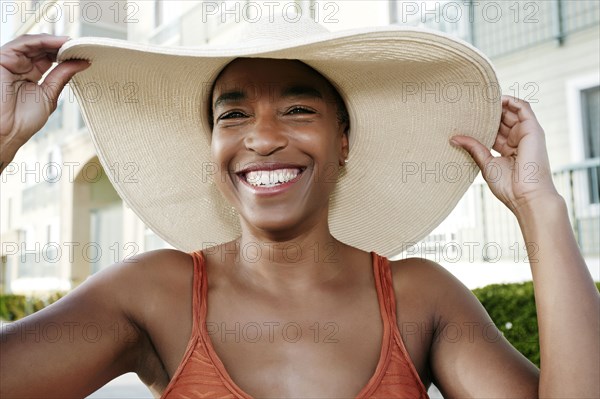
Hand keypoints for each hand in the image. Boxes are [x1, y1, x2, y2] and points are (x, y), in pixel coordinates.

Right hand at [0, 33, 88, 169]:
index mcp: (31, 74)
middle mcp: (20, 66)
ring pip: (33, 43)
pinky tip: (58, 42)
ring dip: (53, 41)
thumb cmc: (24, 121)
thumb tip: (81, 63)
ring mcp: (11, 61)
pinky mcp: (3, 58)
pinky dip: (41, 40)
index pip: (49, 57)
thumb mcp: (49, 94)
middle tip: (79, 45)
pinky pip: (23, 43)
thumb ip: (62, 76)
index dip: (64, 54)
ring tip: (71, 43)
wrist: (8, 132)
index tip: (82, 53)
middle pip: (42, 48)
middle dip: (61, 46)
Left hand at [450, 96, 559, 214]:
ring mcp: (527, 133)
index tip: (465, 117)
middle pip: (503, 119)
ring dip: (497, 104)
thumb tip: (454, 139)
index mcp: (509, 149)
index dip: (482, 123)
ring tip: (480, 99)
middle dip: (488, 112)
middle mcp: (519, 140)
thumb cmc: (508, 186)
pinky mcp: (533, 129)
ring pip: (512, 111)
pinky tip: (495, 99)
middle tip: (469, 106)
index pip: (495, 130)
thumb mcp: (486, 163)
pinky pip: (523, 107)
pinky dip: (510, 100)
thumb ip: (473, 148)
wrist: (526, 196)